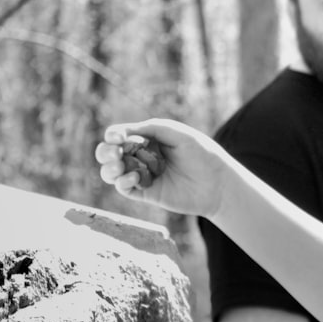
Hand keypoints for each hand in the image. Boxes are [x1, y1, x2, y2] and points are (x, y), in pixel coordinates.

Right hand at [95, 118, 223, 216]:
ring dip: (109, 168)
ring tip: (119, 165)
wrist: (218, 183)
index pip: (120, 135)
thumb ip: (152, 128)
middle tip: (115, 153)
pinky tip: (135, 177)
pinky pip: (124, 188)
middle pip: (109, 154)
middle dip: (105, 152)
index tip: (117, 137)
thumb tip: (123, 131)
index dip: (113, 135)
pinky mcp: (146, 193)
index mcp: (148, 139)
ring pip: (111, 172)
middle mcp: (141, 157)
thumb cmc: (202, 154)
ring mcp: (142, 175)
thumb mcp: (178, 133)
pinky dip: (123, 181)